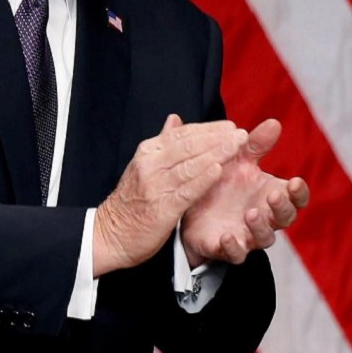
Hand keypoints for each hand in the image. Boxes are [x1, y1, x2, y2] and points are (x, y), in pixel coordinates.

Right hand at [93, 115, 249, 275]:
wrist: (111, 233)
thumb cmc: (132, 200)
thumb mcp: (143, 165)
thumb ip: (162, 142)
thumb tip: (175, 119)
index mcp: (148, 151)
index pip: (181, 134)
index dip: (208, 129)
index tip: (230, 126)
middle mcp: (150, 164)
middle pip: (188, 145)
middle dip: (217, 137)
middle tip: (240, 133)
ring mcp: (155, 185)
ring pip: (190, 165)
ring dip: (216, 153)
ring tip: (237, 146)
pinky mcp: (162, 208)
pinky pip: (186, 191)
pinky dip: (203, 179)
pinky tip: (219, 171)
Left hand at [181, 119, 309, 265]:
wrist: (187, 205)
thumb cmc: (220, 180)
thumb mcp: (236, 159)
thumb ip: (254, 144)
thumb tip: (274, 122)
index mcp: (269, 193)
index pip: (295, 197)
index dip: (299, 193)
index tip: (296, 181)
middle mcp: (264, 216)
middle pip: (285, 218)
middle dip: (282, 207)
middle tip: (273, 194)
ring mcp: (247, 234)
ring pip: (264, 237)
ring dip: (260, 225)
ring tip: (251, 212)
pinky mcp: (226, 248)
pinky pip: (236, 253)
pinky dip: (234, 246)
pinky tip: (228, 236)